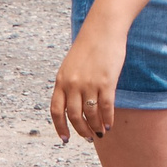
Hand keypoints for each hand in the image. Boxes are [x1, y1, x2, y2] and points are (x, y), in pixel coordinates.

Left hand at [48, 25, 124, 142]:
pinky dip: (107, 118)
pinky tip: (109, 124)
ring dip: (96, 126)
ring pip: (90, 114)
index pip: (56, 111)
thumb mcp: (71, 66)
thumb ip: (69, 85)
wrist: (103, 28)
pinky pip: (106, 107)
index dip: (60, 127)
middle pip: (74, 116)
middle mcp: (72, 84)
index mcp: (61, 81)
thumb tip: (74, 107)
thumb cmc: (89, 47)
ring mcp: (89, 83)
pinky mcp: (106, 81)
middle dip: (81, 130)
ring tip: (100, 132)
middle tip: (88, 137)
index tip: (65, 139)